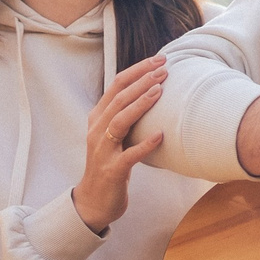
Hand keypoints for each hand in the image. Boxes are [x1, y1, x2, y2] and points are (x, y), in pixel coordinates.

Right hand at [73, 54, 167, 232]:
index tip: (159, 59)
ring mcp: (103, 150)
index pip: (116, 85)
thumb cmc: (110, 164)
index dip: (137, 70)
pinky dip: (145, 144)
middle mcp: (97, 130)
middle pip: (119, 99)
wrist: (94, 200)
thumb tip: (151, 90)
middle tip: (164, 70)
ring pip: (120, 121)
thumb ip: (125, 114)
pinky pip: (130, 154)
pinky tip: (161, 135)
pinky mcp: (112, 170)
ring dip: (141, 104)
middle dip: (142, 81)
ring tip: (160, 91)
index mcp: (97, 118)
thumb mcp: (114, 135)